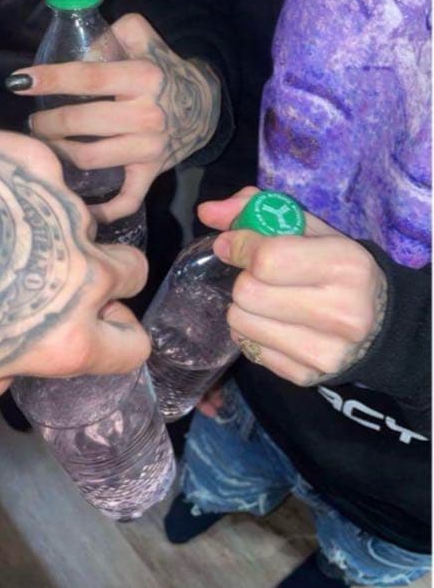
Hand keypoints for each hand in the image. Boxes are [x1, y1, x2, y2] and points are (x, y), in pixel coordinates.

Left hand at [0, 119, 149, 404]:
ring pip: (82, 219)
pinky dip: (21, 185)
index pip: (133, 345)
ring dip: (54, 226)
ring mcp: (61, 209)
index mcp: (63, 338)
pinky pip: (46, 176)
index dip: (117, 339)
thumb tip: (7, 368)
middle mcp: (79, 272)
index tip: (100, 328)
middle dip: (107, 275)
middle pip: (131, 270)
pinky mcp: (33, 160)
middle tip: (52, 272)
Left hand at [8, 13, 220, 222]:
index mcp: (143, 77)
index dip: (51, 80)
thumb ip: (113, 34)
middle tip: (35, 122)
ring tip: (47, 144)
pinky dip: (104, 211)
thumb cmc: (164, 71)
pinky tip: (80, 210)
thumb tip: (80, 47)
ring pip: (90, 157)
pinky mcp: (151, 173)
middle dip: (47, 122)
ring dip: (59, 153)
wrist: (205, 107)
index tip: (19, 82)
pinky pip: (127, 199)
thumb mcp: (144, 39)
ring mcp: (149, 148)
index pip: (88, 78)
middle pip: (81, 121)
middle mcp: (147, 114)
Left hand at [199, 186, 387, 386]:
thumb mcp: (310, 230)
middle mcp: (340, 312)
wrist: (379, 325)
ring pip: (241, 324)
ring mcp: (325, 351)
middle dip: (244, 280)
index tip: (233, 245)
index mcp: (345, 266)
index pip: (266, 259)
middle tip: (259, 277)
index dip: (240, 247)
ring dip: (243, 308)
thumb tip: (207, 212)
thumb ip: (258, 211)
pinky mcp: (307, 376)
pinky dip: (252, 333)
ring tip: (266, 301)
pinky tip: (274, 324)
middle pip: (248, 293)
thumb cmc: (338, 268)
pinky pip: (248, 350)